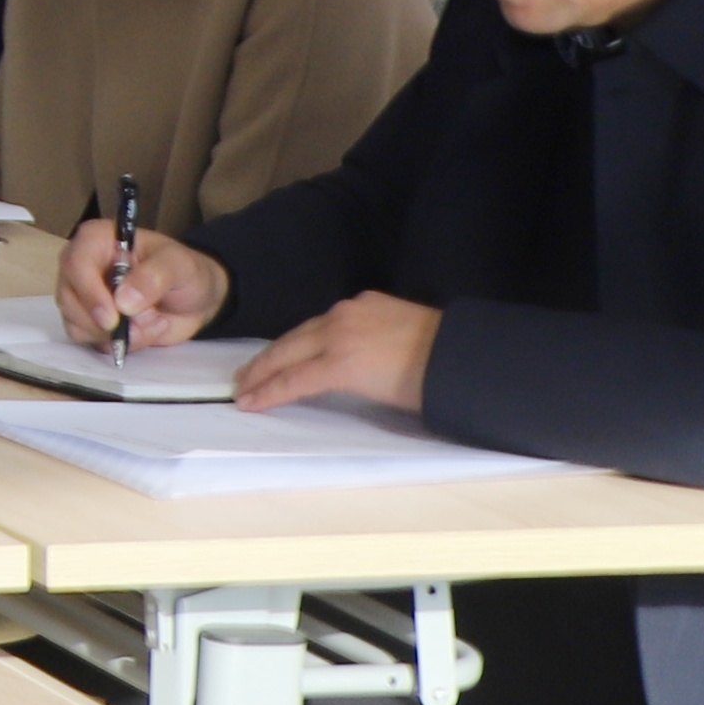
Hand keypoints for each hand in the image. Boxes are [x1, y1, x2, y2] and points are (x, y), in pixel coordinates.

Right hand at [59, 219, 230, 349]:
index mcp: (97, 240)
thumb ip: (153, 277)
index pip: (75, 263)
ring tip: (152, 322)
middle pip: (69, 299)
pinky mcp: (89, 322)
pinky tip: (142, 332)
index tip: (112, 318)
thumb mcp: (178, 265)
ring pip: (78, 324)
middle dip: (108, 322)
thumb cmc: (185, 272)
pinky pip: (90, 341)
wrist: (195, 300)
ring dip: (119, 334)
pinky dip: (120, 344)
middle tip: (148, 320)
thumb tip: (123, 302)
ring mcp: (83, 296)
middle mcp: (81, 267)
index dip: (89, 292)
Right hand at [234, 292, 439, 416]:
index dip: (266, 393)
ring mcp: (350, 312)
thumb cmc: (427, 388)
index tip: (243, 403)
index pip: (292, 379)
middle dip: (260, 368)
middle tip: (239, 382)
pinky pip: (328, 318)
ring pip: (303, 330)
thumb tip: (318, 386)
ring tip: (264, 363)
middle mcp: (338, 331)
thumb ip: (341, 387)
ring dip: (281, 348)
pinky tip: (306, 341)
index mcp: (341, 362)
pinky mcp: (364, 301)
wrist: (464, 353)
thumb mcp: (378, 398)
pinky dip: (311, 333)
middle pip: (287, 350)